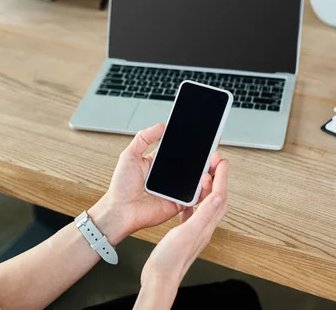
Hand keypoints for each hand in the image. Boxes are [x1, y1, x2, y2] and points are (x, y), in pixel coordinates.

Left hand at [89, 123, 222, 243]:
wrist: (121, 211)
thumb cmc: (121, 187)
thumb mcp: (129, 155)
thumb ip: (143, 138)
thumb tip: (160, 125)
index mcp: (158, 163)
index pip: (179, 150)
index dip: (191, 142)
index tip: (203, 132)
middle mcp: (169, 176)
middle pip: (191, 163)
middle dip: (205, 155)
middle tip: (214, 146)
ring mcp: (176, 190)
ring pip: (197, 179)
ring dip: (208, 170)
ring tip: (215, 160)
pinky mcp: (180, 203)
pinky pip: (196, 196)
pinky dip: (204, 188)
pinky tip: (207, 178)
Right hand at [140, 157, 227, 288]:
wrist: (160, 278)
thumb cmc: (171, 260)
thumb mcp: (187, 233)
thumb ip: (204, 215)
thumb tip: (218, 196)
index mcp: (205, 225)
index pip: (219, 195)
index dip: (221, 176)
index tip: (221, 161)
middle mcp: (203, 227)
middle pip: (216, 198)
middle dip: (218, 178)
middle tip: (214, 162)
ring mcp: (195, 230)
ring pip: (206, 204)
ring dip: (207, 188)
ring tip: (203, 175)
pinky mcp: (184, 234)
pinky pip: (193, 213)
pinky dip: (193, 202)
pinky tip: (187, 200)